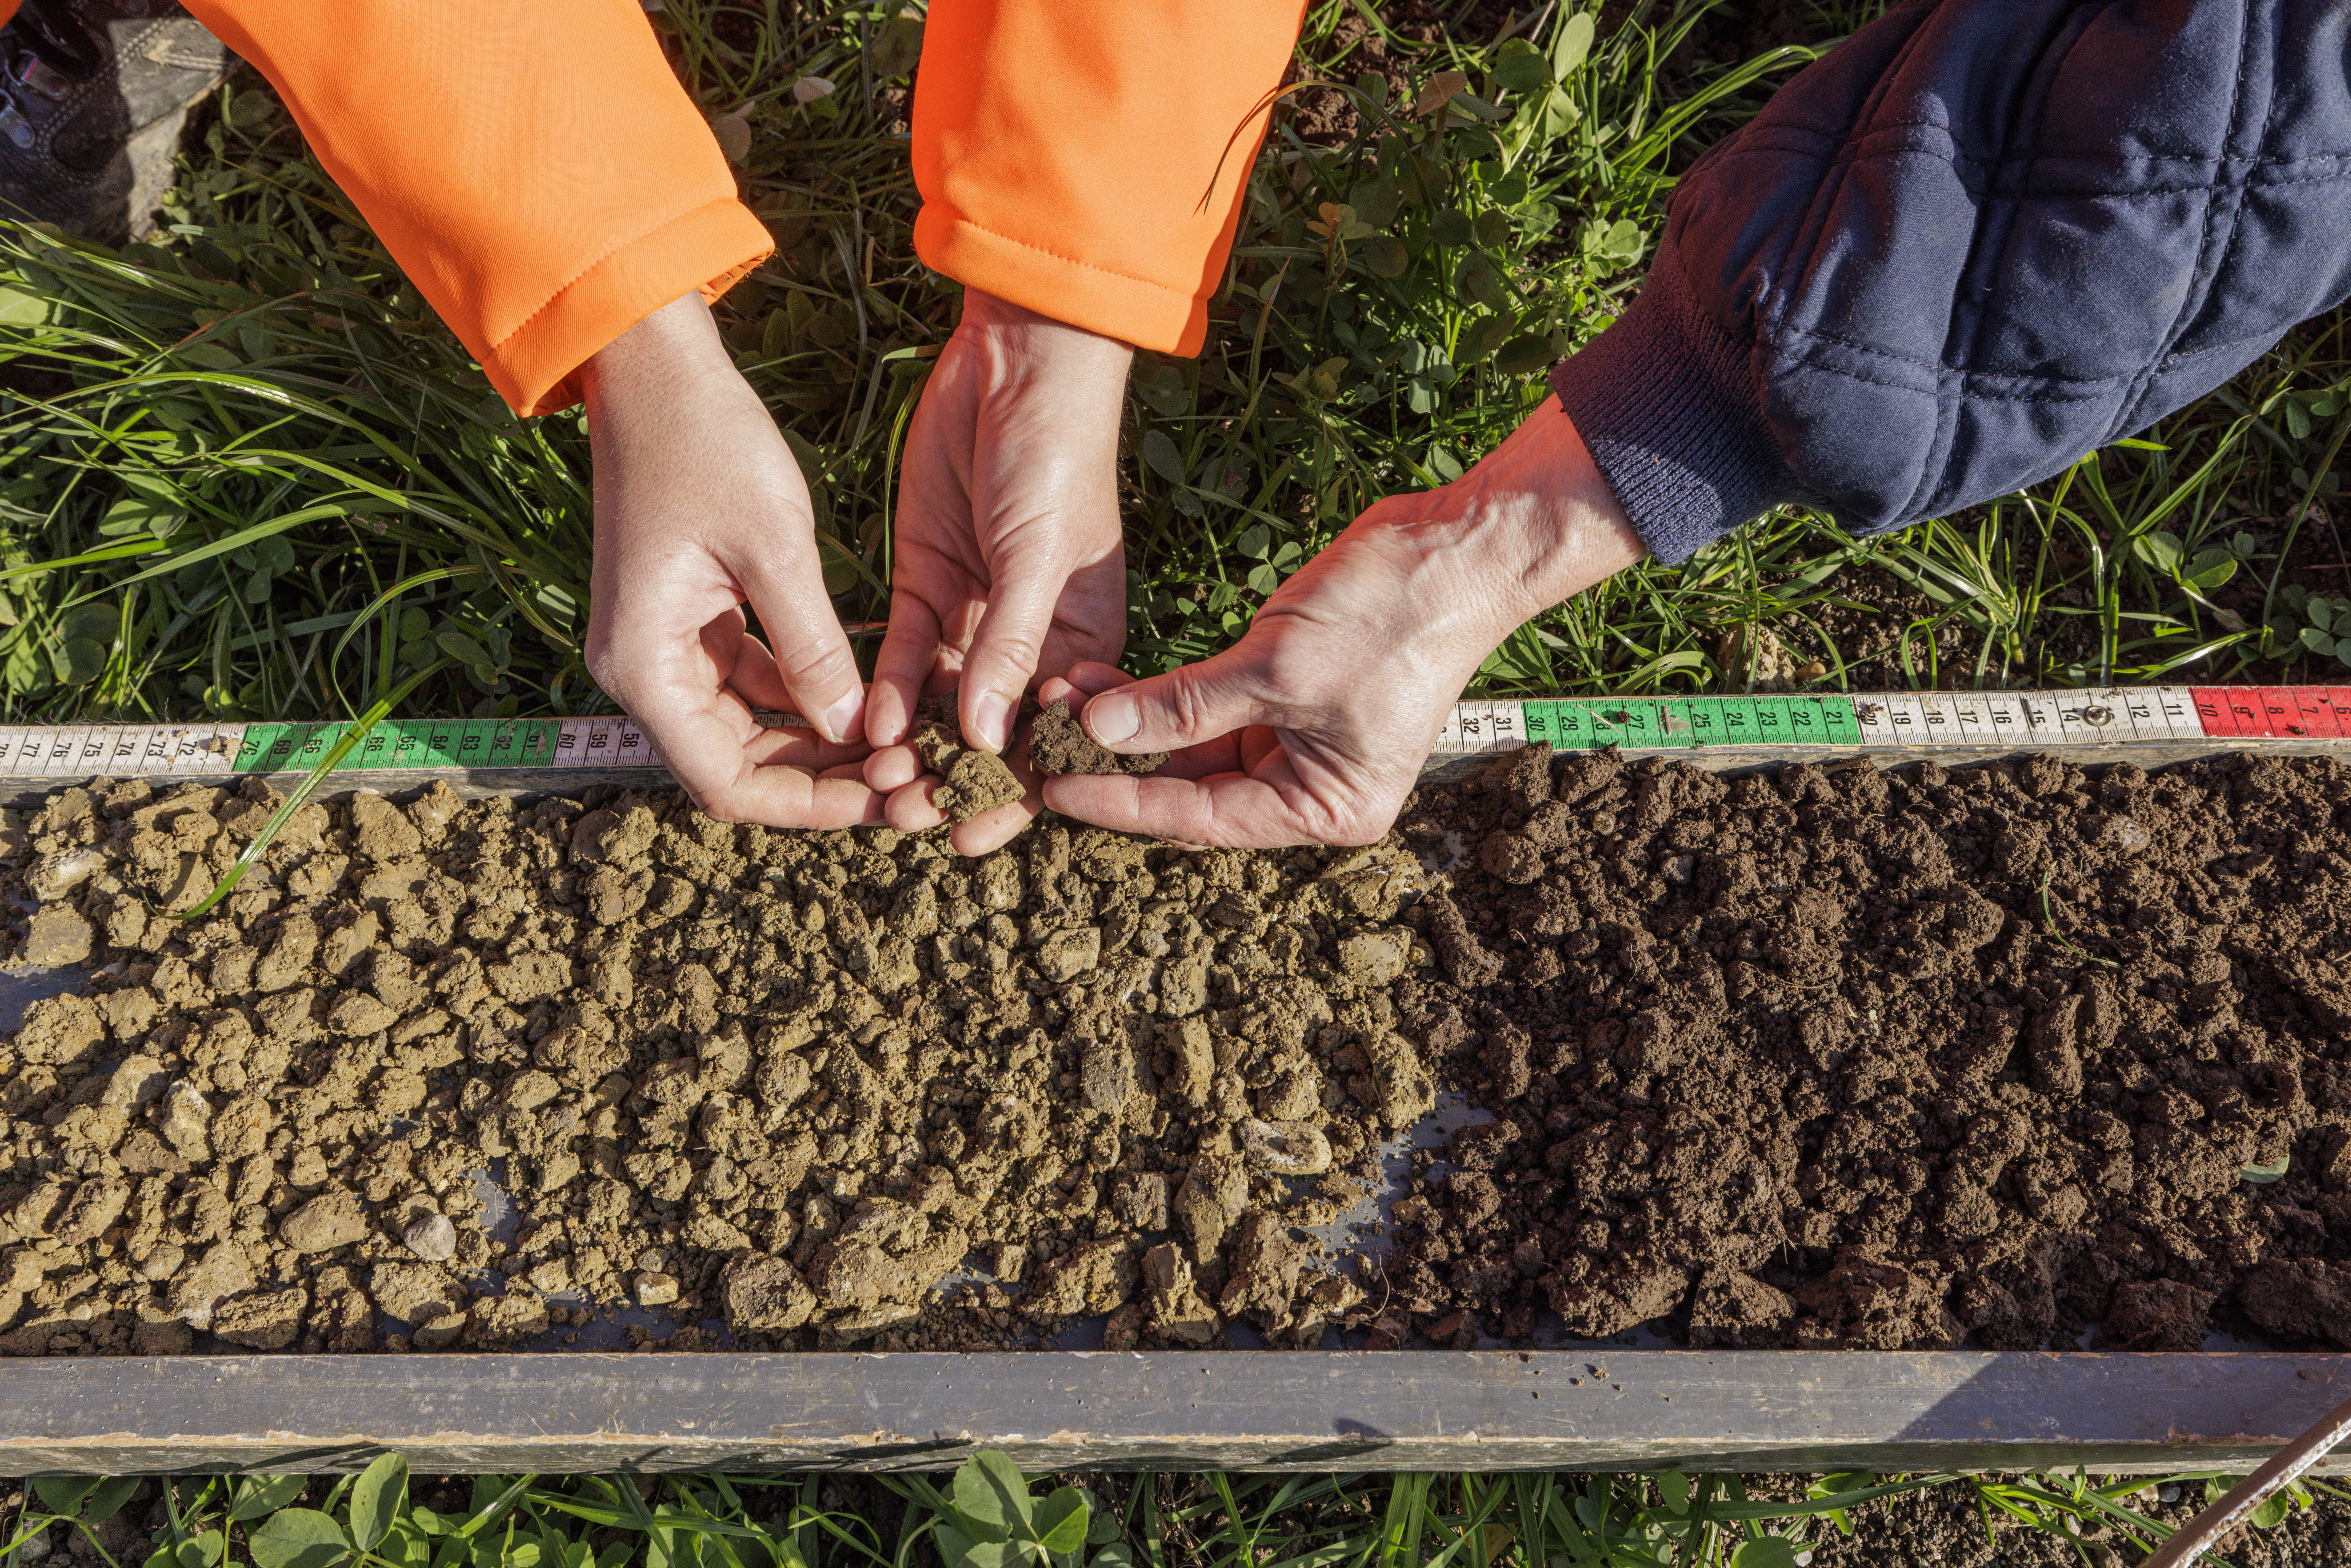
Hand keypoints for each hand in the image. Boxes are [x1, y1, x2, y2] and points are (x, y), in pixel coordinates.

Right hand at [581, 292, 879, 827]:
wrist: (655, 369)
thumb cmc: (706, 441)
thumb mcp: (772, 544)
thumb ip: (811, 646)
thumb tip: (852, 731)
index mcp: (645, 664)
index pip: (725, 784)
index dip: (805, 806)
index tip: (880, 801)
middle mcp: (643, 669)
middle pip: (737, 766)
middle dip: (821, 779)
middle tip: (907, 778)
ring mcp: (664, 645)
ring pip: (749, 729)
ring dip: (819, 742)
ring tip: (899, 746)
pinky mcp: (689, 619)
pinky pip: (751, 682)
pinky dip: (805, 695)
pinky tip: (869, 697)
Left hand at [860, 286, 1132, 853]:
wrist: (1018, 367)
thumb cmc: (1058, 458)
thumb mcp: (1041, 556)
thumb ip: (1013, 647)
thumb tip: (989, 739)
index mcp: (1085, 643)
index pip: (1052, 738)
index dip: (1015, 791)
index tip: (970, 834)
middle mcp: (1033, 640)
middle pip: (991, 730)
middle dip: (952, 777)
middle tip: (908, 817)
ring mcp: (978, 613)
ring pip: (942, 701)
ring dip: (913, 743)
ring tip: (879, 783)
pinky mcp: (930, 582)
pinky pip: (907, 652)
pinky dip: (890, 689)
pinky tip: (865, 723)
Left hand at [1041, 397, 1644, 847]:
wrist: (1457, 550)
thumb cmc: (1387, 617)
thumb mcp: (1275, 668)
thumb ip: (1183, 706)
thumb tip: (1097, 732)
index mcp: (1325, 809)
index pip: (1200, 819)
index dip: (1121, 802)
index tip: (1052, 788)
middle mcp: (1312, 788)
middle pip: (1193, 791)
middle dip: (1119, 758)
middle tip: (1044, 733)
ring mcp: (1302, 744)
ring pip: (1194, 750)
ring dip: (1132, 723)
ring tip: (1064, 695)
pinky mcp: (1289, 697)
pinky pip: (1211, 712)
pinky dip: (1161, 697)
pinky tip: (1104, 681)